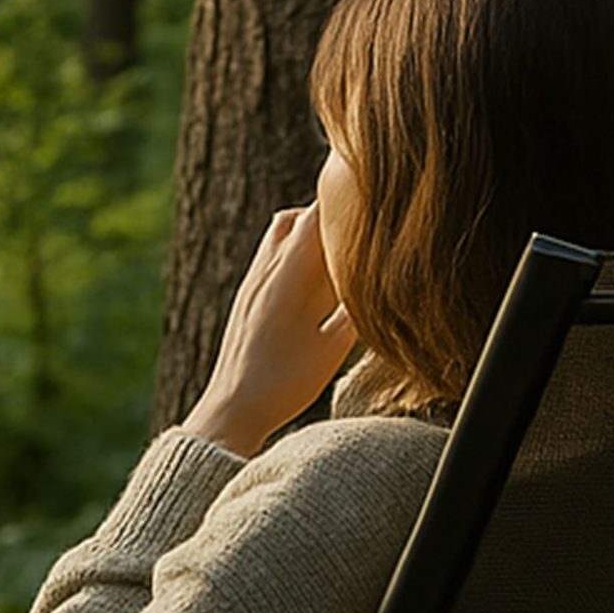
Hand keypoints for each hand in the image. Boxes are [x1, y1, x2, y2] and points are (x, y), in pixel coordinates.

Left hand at [177, 203, 354, 456]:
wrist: (231, 411)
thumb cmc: (283, 385)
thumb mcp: (333, 348)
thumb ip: (357, 307)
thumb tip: (382, 280)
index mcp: (287, 275)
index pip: (316, 213)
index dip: (345, 200)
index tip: (372, 201)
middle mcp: (264, 271)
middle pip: (298, 216)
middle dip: (331, 214)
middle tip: (362, 227)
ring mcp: (252, 283)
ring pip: (281, 233)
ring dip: (310, 233)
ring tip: (340, 254)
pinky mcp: (246, 298)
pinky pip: (271, 256)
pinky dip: (295, 253)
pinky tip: (315, 281)